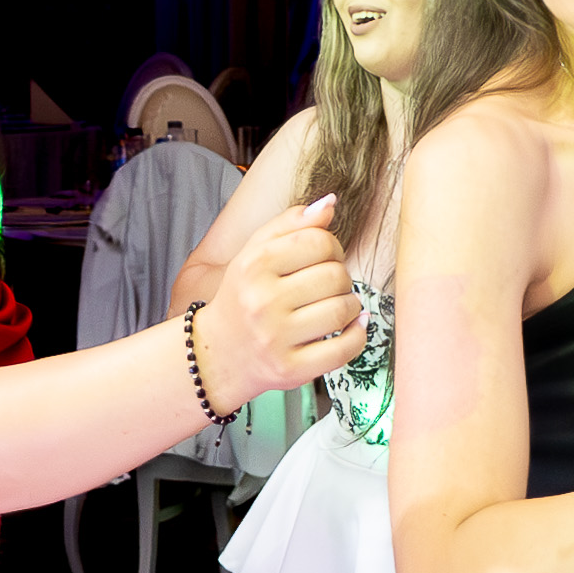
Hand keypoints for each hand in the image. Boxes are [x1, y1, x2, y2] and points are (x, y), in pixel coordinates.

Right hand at [197, 198, 364, 407]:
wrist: (217, 354)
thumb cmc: (243, 297)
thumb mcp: (255, 252)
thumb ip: (291, 223)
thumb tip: (329, 203)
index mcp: (254, 265)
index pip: (320, 241)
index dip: (331, 246)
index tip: (324, 257)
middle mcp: (262, 301)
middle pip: (336, 275)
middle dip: (341, 277)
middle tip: (328, 286)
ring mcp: (276, 338)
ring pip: (344, 309)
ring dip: (350, 306)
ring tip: (334, 307)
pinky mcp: (291, 370)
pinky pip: (346, 348)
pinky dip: (356, 335)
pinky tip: (349, 328)